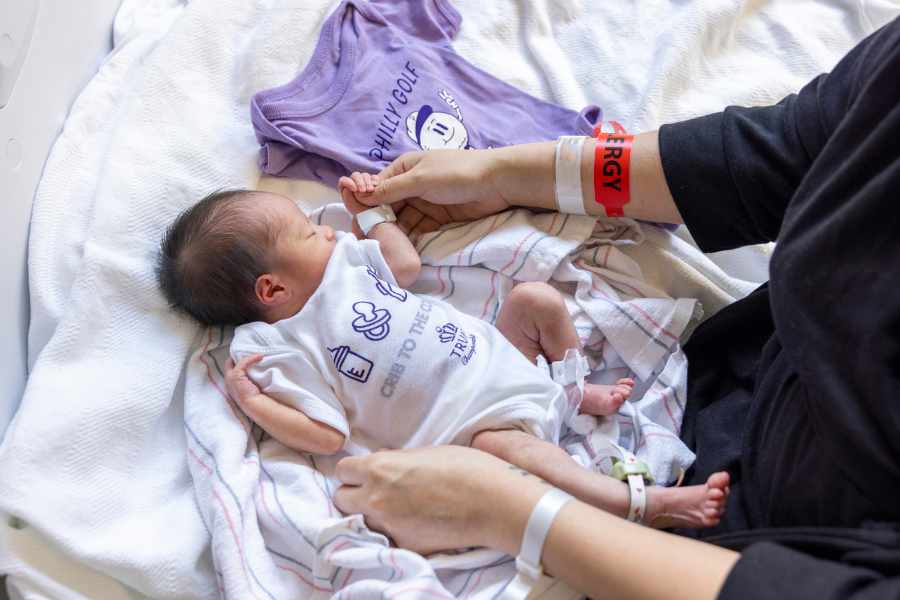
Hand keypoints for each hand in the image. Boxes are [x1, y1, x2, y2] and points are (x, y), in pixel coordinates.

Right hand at [224, 354, 264, 406]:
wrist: (252, 404)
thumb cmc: (253, 397)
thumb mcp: (247, 386)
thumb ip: (247, 379)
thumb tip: (256, 371)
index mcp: (230, 383)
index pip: (229, 368)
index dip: (235, 362)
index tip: (246, 357)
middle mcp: (227, 380)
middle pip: (228, 363)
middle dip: (237, 356)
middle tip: (248, 352)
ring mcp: (229, 377)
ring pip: (235, 361)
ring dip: (246, 356)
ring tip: (256, 354)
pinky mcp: (235, 375)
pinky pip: (243, 362)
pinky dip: (251, 358)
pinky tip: (260, 356)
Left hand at [332, 445, 547, 554]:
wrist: (494, 502)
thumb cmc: (466, 467)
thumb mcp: (428, 451)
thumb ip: (397, 458)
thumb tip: (382, 457)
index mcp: (380, 469)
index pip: (342, 471)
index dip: (353, 471)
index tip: (364, 472)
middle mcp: (377, 499)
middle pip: (341, 500)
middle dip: (354, 495)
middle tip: (375, 491)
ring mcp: (389, 527)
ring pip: (361, 523)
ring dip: (371, 516)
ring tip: (396, 510)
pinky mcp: (406, 547)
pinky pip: (387, 540)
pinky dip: (395, 533)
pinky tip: (414, 524)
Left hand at [338, 172, 378, 215]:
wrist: (368, 214)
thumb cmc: (357, 209)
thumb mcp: (350, 204)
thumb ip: (347, 195)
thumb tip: (348, 186)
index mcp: (346, 187)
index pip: (343, 180)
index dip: (348, 182)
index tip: (355, 190)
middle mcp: (354, 182)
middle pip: (355, 175)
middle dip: (359, 182)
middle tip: (363, 190)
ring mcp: (364, 182)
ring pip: (365, 175)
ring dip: (368, 181)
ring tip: (370, 190)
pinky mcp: (372, 183)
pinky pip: (374, 177)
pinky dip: (375, 179)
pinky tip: (375, 184)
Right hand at [358, 150, 516, 243]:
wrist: (497, 182)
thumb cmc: (457, 173)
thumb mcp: (420, 179)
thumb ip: (390, 189)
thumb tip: (358, 195)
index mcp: (403, 169)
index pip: (375, 189)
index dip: (365, 206)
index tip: (358, 225)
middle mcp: (410, 186)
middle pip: (386, 208)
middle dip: (378, 224)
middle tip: (369, 243)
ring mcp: (423, 203)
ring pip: (401, 222)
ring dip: (394, 234)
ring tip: (384, 250)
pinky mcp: (436, 218)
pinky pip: (417, 230)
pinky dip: (410, 239)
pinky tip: (401, 250)